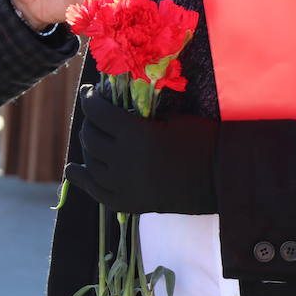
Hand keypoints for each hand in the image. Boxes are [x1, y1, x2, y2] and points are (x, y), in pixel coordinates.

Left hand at [65, 85, 218, 213]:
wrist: (221, 178)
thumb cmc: (201, 140)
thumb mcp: (170, 117)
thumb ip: (140, 112)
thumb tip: (116, 100)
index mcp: (136, 135)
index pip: (97, 112)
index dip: (89, 98)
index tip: (89, 91)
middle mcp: (124, 162)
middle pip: (90, 137)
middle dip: (89, 120)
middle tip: (95, 112)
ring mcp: (124, 186)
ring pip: (90, 162)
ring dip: (89, 145)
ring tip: (94, 135)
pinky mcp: (128, 204)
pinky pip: (96, 191)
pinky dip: (82, 178)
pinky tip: (74, 168)